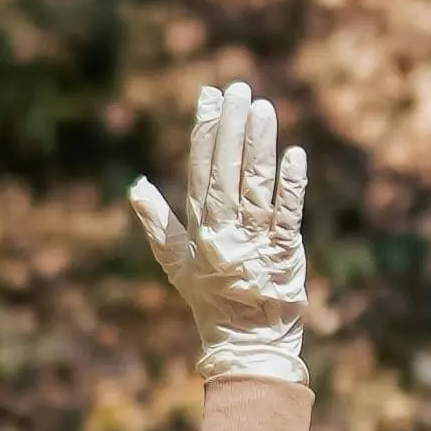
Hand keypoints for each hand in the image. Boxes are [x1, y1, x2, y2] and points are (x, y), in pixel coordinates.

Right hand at [130, 80, 312, 385]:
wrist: (245, 341)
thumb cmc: (209, 298)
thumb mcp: (174, 262)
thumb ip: (157, 222)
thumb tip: (135, 186)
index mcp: (199, 229)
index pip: (200, 170)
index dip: (205, 131)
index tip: (209, 96)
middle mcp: (225, 231)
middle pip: (227, 170)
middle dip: (231, 127)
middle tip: (238, 88)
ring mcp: (255, 240)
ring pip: (256, 184)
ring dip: (260, 144)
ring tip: (263, 107)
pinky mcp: (284, 250)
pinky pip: (288, 212)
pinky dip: (291, 184)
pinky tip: (294, 153)